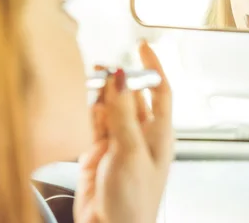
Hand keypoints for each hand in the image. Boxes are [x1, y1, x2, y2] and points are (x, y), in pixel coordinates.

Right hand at [75, 41, 172, 222]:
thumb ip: (123, 114)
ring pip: (111, 107)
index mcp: (159, 134)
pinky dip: (90, 110)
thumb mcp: (131, 152)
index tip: (143, 47)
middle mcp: (140, 135)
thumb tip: (121, 78)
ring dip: (102, 94)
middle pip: (132, 96)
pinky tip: (86, 102)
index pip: (161, 91)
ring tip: (92, 81)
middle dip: (120, 80)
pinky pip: (94, 121)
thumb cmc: (133, 202)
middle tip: (104, 67)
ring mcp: (118, 141)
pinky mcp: (97, 150)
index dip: (153, 68)